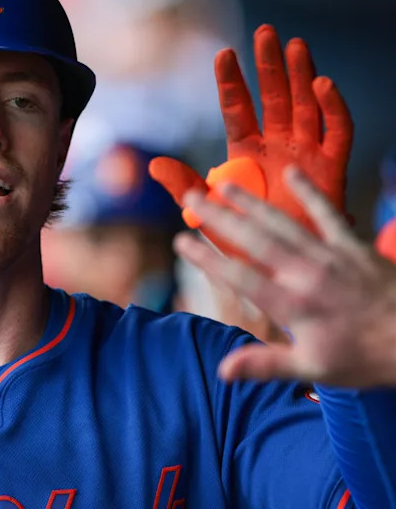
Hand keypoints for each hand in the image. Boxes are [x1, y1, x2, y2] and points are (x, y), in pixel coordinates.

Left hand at [150, 24, 352, 252]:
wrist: (277, 270)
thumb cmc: (240, 240)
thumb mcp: (207, 211)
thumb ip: (185, 186)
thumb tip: (154, 165)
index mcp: (245, 152)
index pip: (237, 109)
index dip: (231, 83)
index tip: (223, 54)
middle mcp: (277, 146)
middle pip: (274, 98)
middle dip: (270, 66)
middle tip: (266, 32)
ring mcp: (305, 154)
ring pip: (306, 106)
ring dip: (302, 75)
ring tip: (295, 45)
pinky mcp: (331, 169)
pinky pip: (337, 133)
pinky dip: (333, 109)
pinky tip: (323, 85)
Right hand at [176, 165, 395, 386]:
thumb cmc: (365, 358)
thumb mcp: (312, 369)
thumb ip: (265, 365)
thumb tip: (223, 370)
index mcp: (291, 305)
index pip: (238, 277)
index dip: (206, 258)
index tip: (180, 242)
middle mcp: (305, 274)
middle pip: (253, 239)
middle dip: (218, 217)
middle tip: (190, 197)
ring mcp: (329, 256)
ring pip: (282, 223)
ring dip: (251, 202)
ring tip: (224, 185)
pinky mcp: (353, 246)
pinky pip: (327, 213)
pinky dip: (309, 192)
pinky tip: (290, 173)